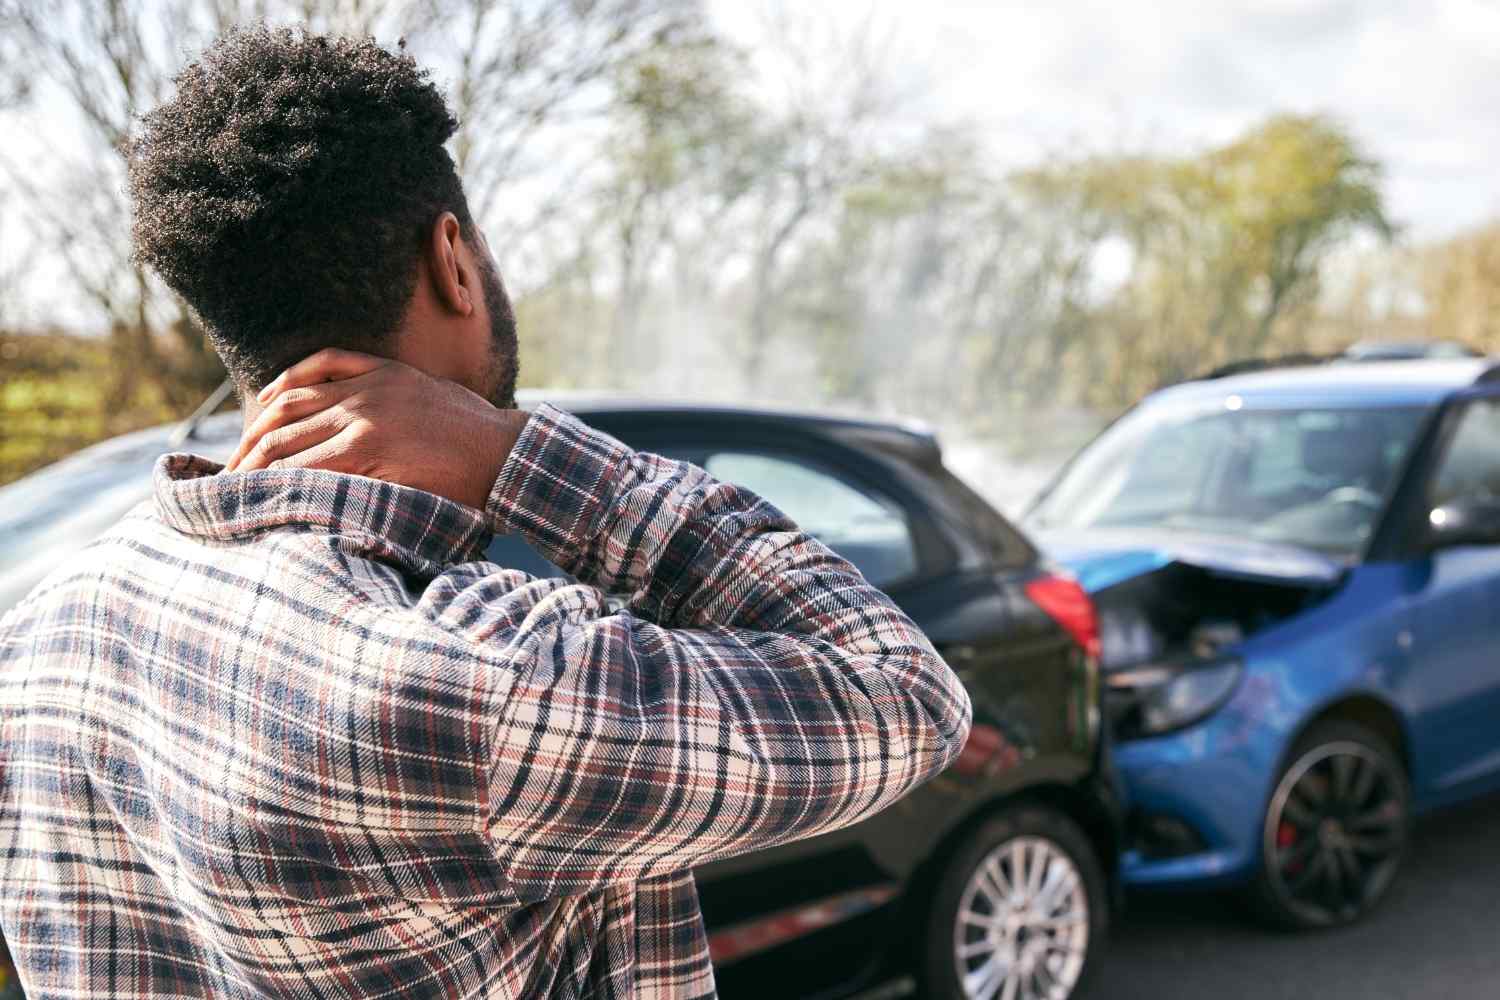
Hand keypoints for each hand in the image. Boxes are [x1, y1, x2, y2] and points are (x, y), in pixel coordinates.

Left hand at [225, 348, 527, 510]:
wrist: (506, 452)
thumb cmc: (479, 434)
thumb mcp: (433, 395)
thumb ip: (395, 396)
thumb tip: (370, 424)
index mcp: (380, 370)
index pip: (304, 378)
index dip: (270, 404)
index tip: (253, 431)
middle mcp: (366, 388)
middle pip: (286, 408)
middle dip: (252, 441)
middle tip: (232, 468)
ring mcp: (365, 416)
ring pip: (291, 437)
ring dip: (257, 464)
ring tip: (237, 487)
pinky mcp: (370, 447)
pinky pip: (312, 463)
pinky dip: (285, 479)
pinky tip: (269, 492)